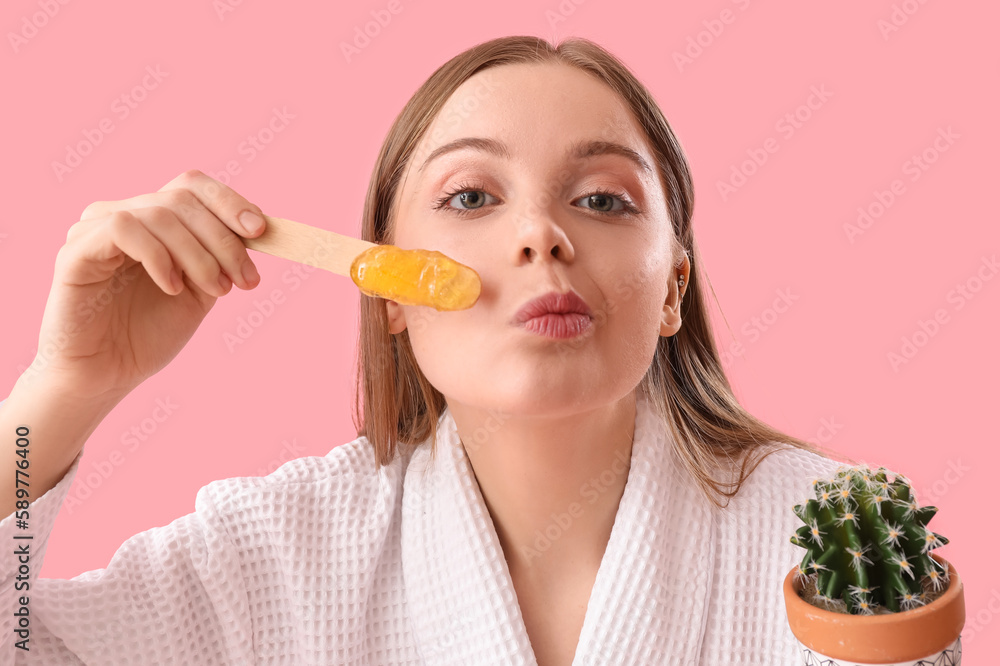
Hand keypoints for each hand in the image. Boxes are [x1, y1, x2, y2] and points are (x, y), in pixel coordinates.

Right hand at [27, 169, 264, 403]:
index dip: (230, 202)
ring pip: (161, 214)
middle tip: (244, 280)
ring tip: (214, 290)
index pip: (192, 186)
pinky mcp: (76, 250)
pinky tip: (172, 288)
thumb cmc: (150, 334)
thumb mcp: (201, 290)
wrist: (107, 375)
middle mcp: (122, 215)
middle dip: (224, 240)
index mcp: (152, 220)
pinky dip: (159, 257)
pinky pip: (124, 229)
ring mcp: (95, 229)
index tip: (260, 231)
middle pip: (182, 200)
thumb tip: (258, 226)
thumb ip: (222, 257)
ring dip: (199, 255)